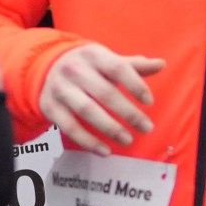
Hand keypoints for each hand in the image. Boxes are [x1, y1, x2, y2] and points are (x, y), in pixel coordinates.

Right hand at [39, 44, 164, 155]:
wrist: (45, 67)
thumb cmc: (85, 66)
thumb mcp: (106, 59)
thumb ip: (133, 65)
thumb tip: (161, 64)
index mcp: (93, 55)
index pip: (117, 68)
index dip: (135, 85)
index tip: (149, 102)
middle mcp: (74, 70)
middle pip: (105, 93)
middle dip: (128, 113)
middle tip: (147, 128)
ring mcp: (60, 89)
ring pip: (87, 111)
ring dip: (110, 128)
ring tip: (128, 140)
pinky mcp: (50, 107)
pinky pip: (69, 127)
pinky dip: (88, 141)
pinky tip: (105, 151)